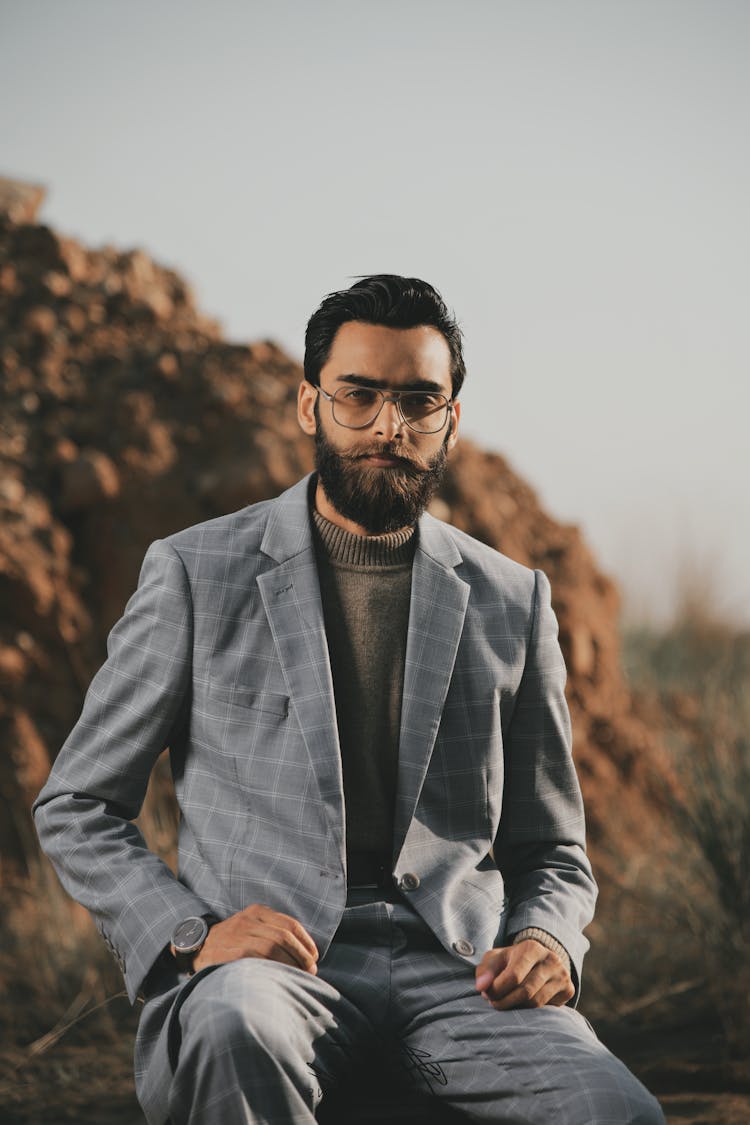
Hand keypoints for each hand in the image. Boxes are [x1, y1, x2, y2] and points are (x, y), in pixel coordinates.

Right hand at [192, 904, 318, 974]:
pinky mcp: (229, 953)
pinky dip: (273, 968)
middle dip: (301, 955)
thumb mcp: (249, 927)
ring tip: (298, 977)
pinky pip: (258, 959)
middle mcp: (248, 920)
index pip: (290, 924)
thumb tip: (305, 955)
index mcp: (257, 911)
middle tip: (310, 971)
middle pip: (284, 936)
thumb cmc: (230, 942)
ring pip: (273, 947)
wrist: (195, 946)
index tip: (314, 957)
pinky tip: (280, 978)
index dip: (306, 942)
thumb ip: (271, 933)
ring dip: (291, 964)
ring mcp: (237, 935)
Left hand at [475, 939, 573, 1009]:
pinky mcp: (568, 989)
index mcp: (531, 948)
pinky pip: (547, 1009)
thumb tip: (481, 987)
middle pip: (526, 991)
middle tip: (494, 1003)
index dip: (497, 989)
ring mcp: (562, 975)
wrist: (537, 962)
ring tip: (506, 1003)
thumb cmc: (510, 962)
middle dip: (505, 1001)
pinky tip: (523, 1004)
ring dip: (516, 1008)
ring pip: (536, 1002)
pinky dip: (531, 1011)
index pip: (514, 976)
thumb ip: (484, 971)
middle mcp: (551, 959)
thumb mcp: (495, 960)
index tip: (487, 994)